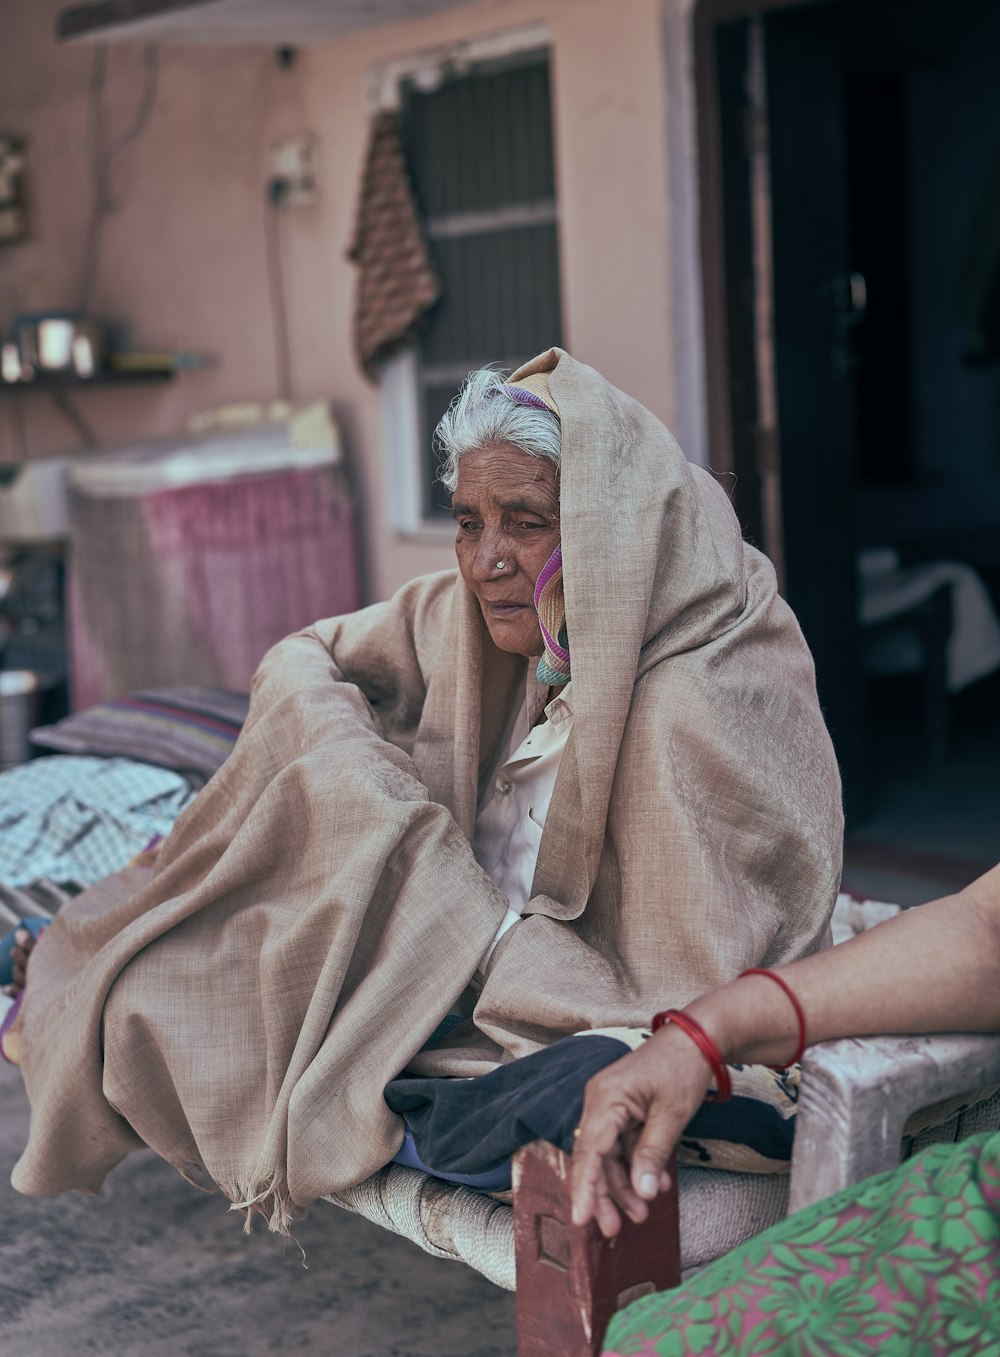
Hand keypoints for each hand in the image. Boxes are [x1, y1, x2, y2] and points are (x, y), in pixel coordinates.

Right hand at [569, 1024, 714, 1236]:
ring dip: (625, 1184)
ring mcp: (610, 1105)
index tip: (581, 1220)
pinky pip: (623, 1144)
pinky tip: (658, 1184)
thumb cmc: (682, 1069)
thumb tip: (641, 1194)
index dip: (584, 1187)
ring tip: (644, 1214)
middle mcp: (600, 1102)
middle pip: (595, 1157)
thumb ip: (653, 1154)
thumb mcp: (672, 1115)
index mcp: (606, 1098)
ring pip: (609, 1155)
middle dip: (605, 1194)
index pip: (589, 1151)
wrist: (697, 1038)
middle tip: (615, 1230)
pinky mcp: (623, 1109)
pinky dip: (637, 1165)